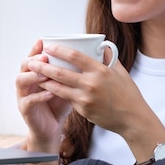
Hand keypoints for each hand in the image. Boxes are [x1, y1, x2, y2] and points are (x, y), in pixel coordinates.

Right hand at [15, 40, 71, 148]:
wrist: (52, 129)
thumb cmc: (60, 105)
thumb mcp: (67, 86)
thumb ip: (71, 72)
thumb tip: (91, 56)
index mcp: (35, 74)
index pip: (33, 57)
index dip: (35, 49)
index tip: (42, 40)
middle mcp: (26, 82)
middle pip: (23, 65)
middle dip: (33, 59)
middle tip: (44, 56)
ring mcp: (23, 95)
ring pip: (21, 80)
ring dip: (33, 76)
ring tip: (45, 75)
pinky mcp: (25, 110)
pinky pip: (29, 100)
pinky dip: (39, 96)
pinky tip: (50, 93)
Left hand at [31, 42, 151, 137]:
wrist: (132, 118)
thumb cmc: (127, 94)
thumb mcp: (120, 72)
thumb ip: (108, 59)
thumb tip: (101, 45)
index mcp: (101, 70)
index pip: (75, 56)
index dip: (59, 50)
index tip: (48, 46)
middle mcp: (91, 83)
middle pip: (61, 73)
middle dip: (44, 67)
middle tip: (32, 62)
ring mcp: (86, 97)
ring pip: (59, 88)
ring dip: (44, 81)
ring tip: (33, 75)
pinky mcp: (82, 109)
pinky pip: (66, 98)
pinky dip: (54, 93)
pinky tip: (45, 88)